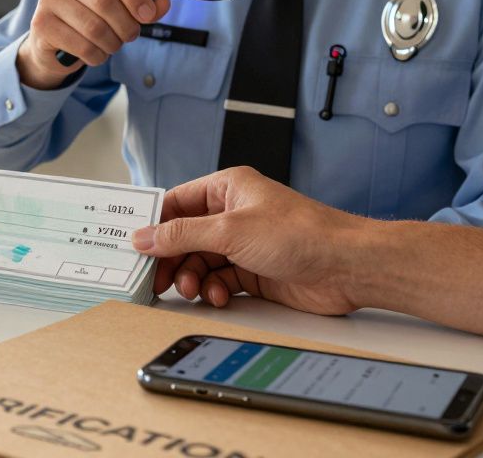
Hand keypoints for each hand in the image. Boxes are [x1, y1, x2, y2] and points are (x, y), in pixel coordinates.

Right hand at [17, 0, 170, 88]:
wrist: (54, 37)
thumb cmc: (92, 14)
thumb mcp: (120, 4)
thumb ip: (144, 3)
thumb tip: (162, 4)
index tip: (147, 15)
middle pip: (105, 1)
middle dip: (126, 25)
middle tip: (131, 35)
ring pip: (94, 27)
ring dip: (112, 43)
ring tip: (113, 45)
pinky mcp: (41, 23)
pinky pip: (81, 45)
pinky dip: (96, 55)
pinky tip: (96, 53)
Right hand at [131, 167, 373, 315]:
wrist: (347, 267)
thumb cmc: (301, 234)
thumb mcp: (230, 230)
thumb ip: (182, 234)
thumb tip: (144, 236)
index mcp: (227, 188)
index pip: (177, 202)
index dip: (154, 225)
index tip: (135, 246)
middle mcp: (233, 213)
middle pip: (184, 236)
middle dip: (171, 258)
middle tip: (156, 280)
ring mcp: (244, 243)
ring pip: (200, 261)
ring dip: (192, 277)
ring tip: (192, 289)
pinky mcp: (254, 271)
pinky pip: (219, 280)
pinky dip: (213, 289)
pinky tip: (217, 295)